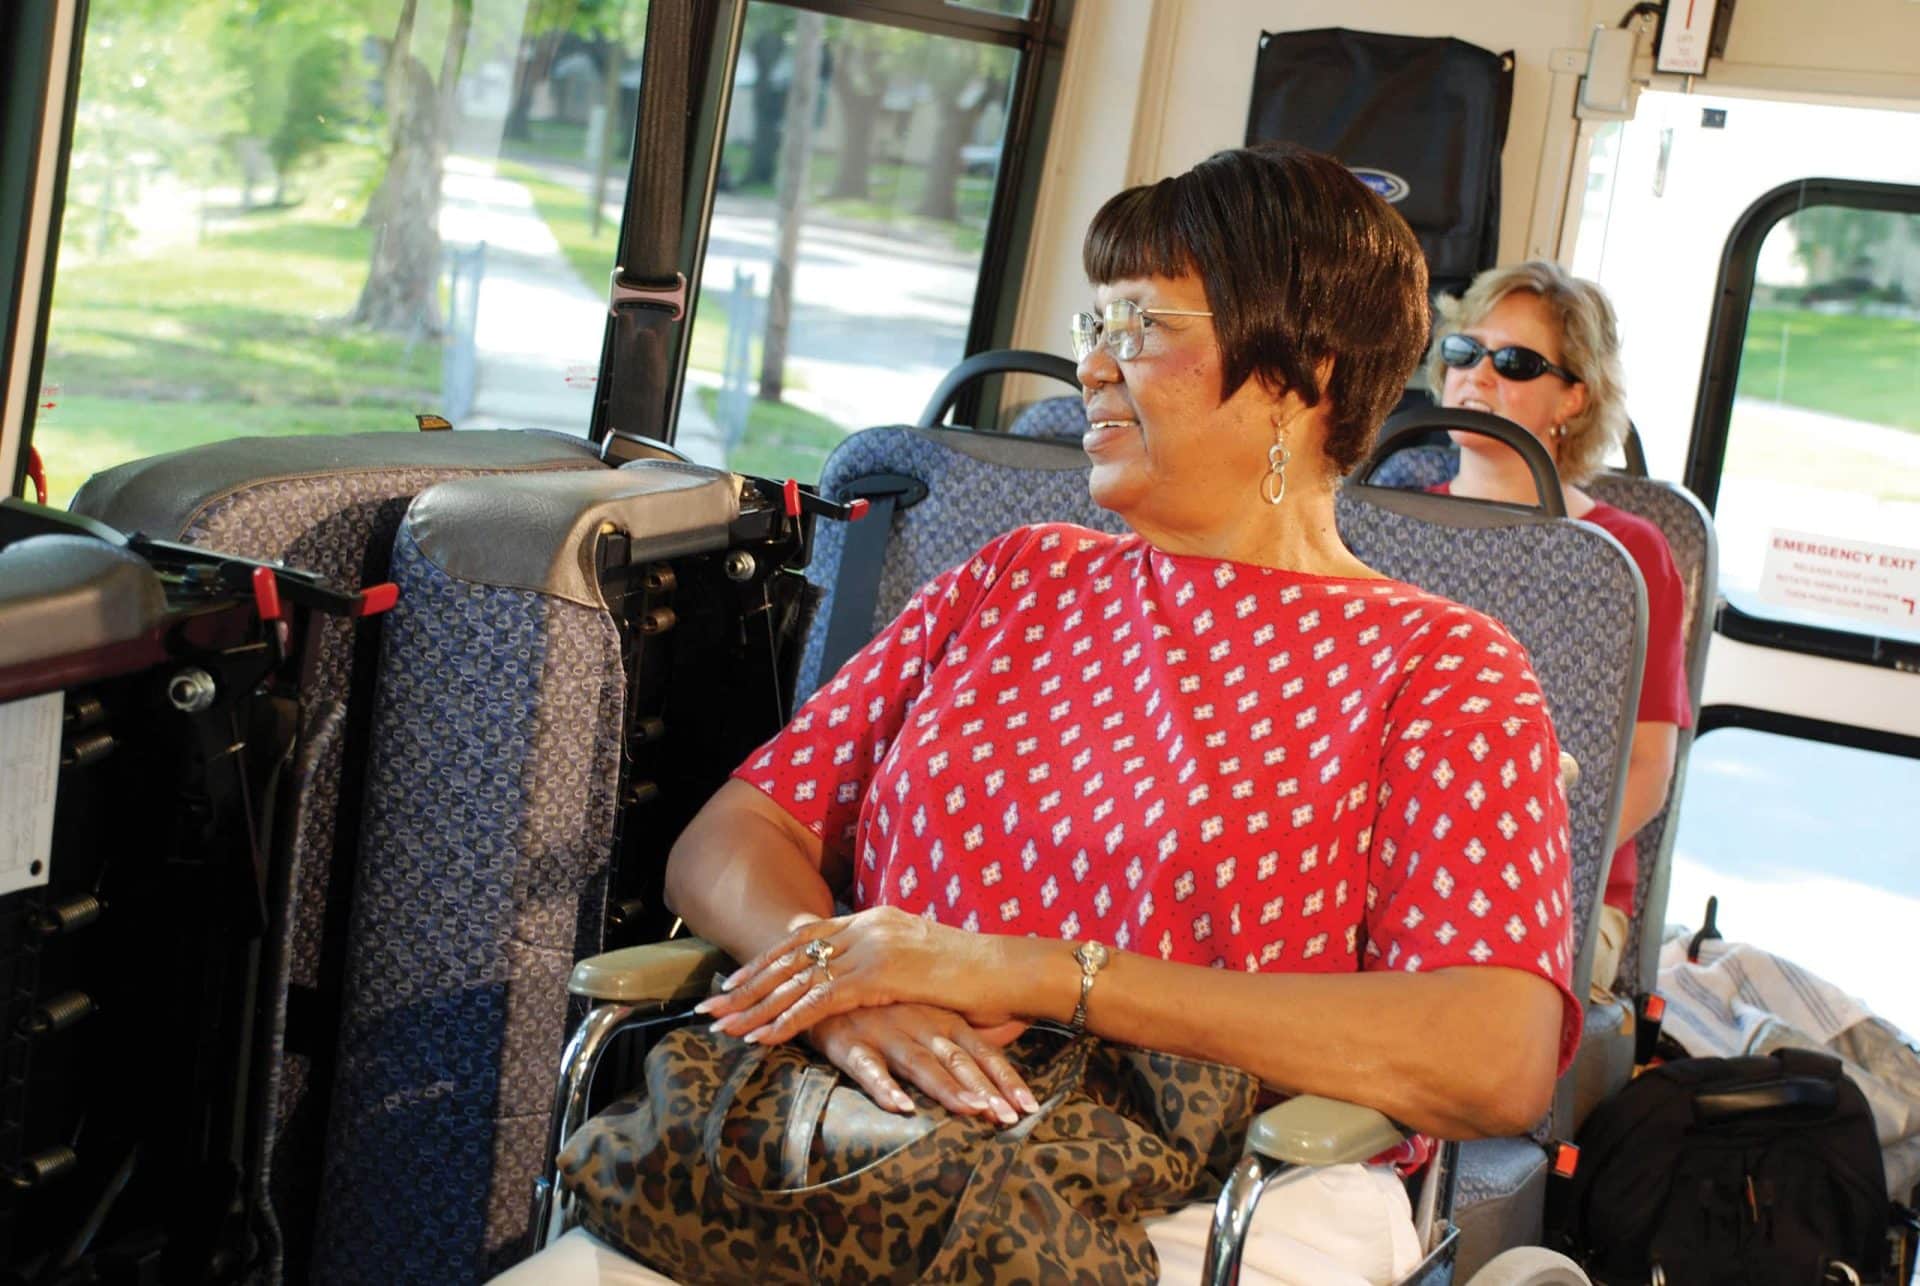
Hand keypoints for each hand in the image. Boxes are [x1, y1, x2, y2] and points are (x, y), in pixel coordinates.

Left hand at [696, 906, 1006, 1046]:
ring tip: (722, 1026)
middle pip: (790, 955)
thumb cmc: (973, 977)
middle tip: (708, 1005)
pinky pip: (821, 1001)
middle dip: (746, 983)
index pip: (804, 937)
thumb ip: (888, 965)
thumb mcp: (921, 962)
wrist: (1008, 971)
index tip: (734, 982)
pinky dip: (787, 1020)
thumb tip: (867, 981)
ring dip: (755, 1006)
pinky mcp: (879, 974)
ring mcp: (871, 947)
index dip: (765, 961)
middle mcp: (866, 926)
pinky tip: (762, 1037)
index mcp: (873, 919)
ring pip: (797, 978)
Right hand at [804, 1004, 1037, 1123]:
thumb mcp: (921, 1014)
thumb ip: (955, 1038)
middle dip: (986, 1089)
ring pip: (920, 1062)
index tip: (1030, 1107)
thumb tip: (1001, 1058)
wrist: (819, 973)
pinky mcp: (847, 1040)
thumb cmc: (880, 1003)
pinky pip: (867, 1066)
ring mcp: (884, 1030)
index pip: (981, 1051)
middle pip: (958, 1060)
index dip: (1006, 1079)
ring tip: (973, 1111)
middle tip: (1012, 1119)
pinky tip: (901, 1107)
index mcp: (940, 1018)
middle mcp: (918, 1022)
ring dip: (947, 1088)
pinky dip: (885, 1086)